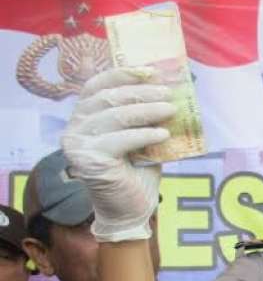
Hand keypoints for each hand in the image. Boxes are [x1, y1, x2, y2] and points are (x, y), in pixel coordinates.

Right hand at [61, 67, 175, 241]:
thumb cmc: (137, 172)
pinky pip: (121, 139)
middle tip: (168, 93)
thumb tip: (168, 89)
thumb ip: (145, 116)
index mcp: (83, 117)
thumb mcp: (142, 137)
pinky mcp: (88, 159)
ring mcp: (77, 143)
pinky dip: (145, 135)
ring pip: (115, 116)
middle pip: (108, 98)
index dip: (122, 74)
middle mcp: (74, 127)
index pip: (97, 86)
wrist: (131, 210)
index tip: (149, 70)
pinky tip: (164, 135)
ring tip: (171, 110)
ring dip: (147, 110)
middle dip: (141, 92)